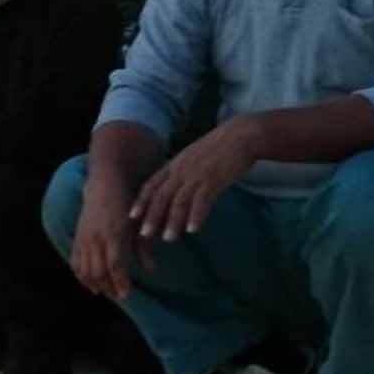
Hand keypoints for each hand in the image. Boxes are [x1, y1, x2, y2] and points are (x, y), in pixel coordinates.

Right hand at [70, 176, 145, 302]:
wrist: (104, 187)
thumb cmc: (125, 205)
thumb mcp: (137, 225)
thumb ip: (143, 248)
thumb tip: (151, 270)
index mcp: (114, 235)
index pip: (115, 266)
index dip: (120, 282)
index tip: (126, 295)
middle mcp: (97, 239)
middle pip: (99, 272)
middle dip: (109, 288)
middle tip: (119, 297)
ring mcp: (84, 239)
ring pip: (85, 270)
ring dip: (95, 285)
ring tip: (106, 293)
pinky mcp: (77, 239)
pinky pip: (75, 263)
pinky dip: (81, 276)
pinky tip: (90, 284)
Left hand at [129, 120, 257, 246]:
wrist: (241, 135)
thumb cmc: (217, 149)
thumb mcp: (191, 158)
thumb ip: (180, 173)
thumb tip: (172, 192)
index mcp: (174, 165)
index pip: (152, 185)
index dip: (141, 201)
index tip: (131, 216)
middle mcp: (181, 170)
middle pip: (161, 195)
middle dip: (151, 216)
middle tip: (143, 235)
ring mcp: (197, 174)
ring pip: (179, 200)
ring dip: (173, 221)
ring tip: (168, 238)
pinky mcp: (214, 178)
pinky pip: (202, 199)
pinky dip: (196, 215)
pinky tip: (192, 230)